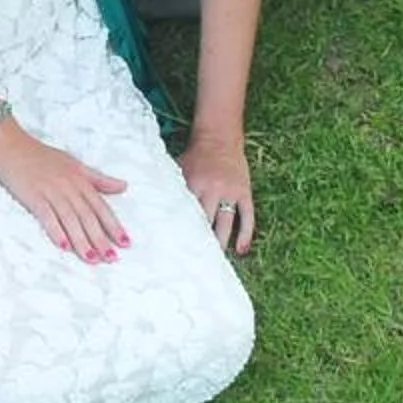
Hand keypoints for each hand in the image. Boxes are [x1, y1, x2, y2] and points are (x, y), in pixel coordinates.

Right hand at [0, 122, 129, 263]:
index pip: (101, 206)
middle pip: (88, 216)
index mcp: (80, 179)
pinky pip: (47, 215)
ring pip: (71, 219)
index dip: (114, 225)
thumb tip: (123, 186)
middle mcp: (69, 186)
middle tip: (112, 258)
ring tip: (92, 258)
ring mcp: (51, 191)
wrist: (10, 144)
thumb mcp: (74, 164)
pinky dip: (56, 230)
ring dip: (82, 240)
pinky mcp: (34, 195)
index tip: (125, 243)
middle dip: (101, 238)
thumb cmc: (42, 156)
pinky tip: (63, 245)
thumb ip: (98, 179)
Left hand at [176, 132, 255, 255]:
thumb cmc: (195, 155)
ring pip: (227, 223)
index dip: (182, 234)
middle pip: (206, 222)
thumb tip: (155, 211)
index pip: (186, 214)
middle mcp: (212, 190)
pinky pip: (247, 216)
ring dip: (221, 243)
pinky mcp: (244, 192)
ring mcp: (230, 192)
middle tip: (196, 265)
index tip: (176, 253)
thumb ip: (172, 189)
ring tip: (217, 263)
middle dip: (201, 243)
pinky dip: (245, 234)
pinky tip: (241, 250)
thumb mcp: (179, 169)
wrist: (219, 137)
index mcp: (193, 185)